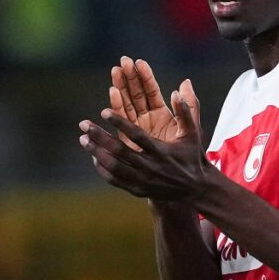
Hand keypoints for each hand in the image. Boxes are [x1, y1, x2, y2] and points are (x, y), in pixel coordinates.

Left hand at [79, 88, 209, 200]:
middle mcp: (150, 167)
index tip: (104, 111)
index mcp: (162, 151)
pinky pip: (115, 180)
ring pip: (114, 166)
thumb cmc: (192, 157)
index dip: (120, 123)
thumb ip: (186, 112)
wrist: (195, 190)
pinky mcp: (138, 190)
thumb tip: (178, 89)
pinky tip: (94, 157)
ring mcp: (143, 180)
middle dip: (100, 137)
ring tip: (83, 139)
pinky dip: (103, 168)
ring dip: (97, 152)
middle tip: (84, 124)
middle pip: (120, 151)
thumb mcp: (192, 134)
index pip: (137, 135)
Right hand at [110, 57, 199, 146]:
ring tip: (115, 71)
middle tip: (123, 61)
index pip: (151, 90)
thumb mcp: (190, 128)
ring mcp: (135, 127)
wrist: (179, 177)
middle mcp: (146, 118)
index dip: (145, 76)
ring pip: (126, 103)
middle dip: (129, 77)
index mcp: (161, 113)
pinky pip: (121, 119)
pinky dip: (117, 106)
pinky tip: (113, 92)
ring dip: (120, 87)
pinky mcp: (128, 138)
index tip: (139, 62)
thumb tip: (185, 82)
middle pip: (135, 93)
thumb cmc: (187, 153)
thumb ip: (189, 106)